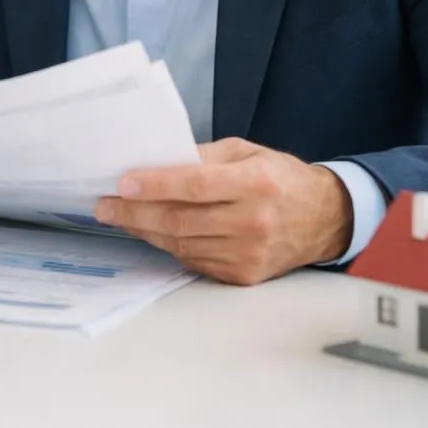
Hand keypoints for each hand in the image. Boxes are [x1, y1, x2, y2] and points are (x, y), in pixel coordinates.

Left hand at [94, 138, 352, 285]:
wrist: (324, 218)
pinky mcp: (244, 276)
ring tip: (121, 218)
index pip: (195, 185)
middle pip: (181, 221)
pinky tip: (154, 233)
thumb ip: (204, 157)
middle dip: (135, 213)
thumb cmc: (280, 178)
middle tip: (104, 207)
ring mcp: (249, 254)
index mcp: (256, 182)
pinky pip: (194, 261)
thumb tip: (156, 162)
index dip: (155, 185)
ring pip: (182, 245)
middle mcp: (253, 221)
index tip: (122, 183)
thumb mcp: (247, 152)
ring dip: (146, 231)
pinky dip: (170, 247)